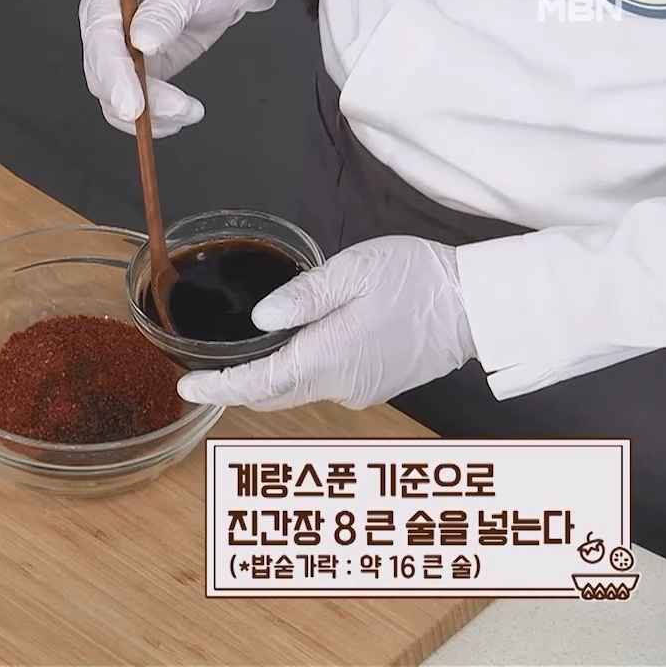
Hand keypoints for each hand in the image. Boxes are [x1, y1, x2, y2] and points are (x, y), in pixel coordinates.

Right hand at [79, 0, 258, 136]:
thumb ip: (166, 11)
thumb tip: (142, 42)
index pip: (99, 37)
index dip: (113, 75)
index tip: (132, 105)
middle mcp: (107, 22)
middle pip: (102, 73)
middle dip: (135, 100)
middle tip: (173, 111)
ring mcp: (121, 49)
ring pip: (116, 96)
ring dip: (151, 114)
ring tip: (188, 111)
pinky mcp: (140, 70)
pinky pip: (138, 102)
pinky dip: (158, 117)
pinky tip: (183, 115)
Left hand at [178, 235, 476, 409]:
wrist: (479, 306)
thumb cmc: (419, 280)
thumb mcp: (356, 270)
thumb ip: (304, 296)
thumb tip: (260, 319)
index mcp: (328, 357)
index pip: (257, 385)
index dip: (218, 388)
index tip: (187, 386)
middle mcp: (339, 385)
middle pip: (271, 396)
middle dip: (234, 388)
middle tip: (201, 374)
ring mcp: (358, 391)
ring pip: (296, 393)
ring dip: (265, 383)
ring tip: (235, 363)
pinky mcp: (373, 386)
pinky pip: (321, 386)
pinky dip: (296, 376)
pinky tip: (289, 352)